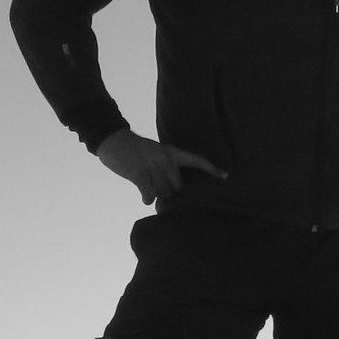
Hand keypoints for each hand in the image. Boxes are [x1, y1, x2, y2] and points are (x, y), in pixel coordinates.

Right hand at [95, 129, 226, 204]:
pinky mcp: (139, 173)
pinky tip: (144, 199)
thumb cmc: (134, 148)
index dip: (211, 169)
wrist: (112, 139)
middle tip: (163, 198)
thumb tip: (171, 189)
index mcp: (171, 152)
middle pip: (177, 186)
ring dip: (157, 197)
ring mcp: (153, 166)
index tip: (225, 176)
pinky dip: (147, 199)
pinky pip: (149, 194)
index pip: (196, 160)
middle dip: (171, 195)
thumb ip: (165, 166)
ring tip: (150, 194)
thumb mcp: (155, 151)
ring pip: (163, 192)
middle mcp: (165, 159)